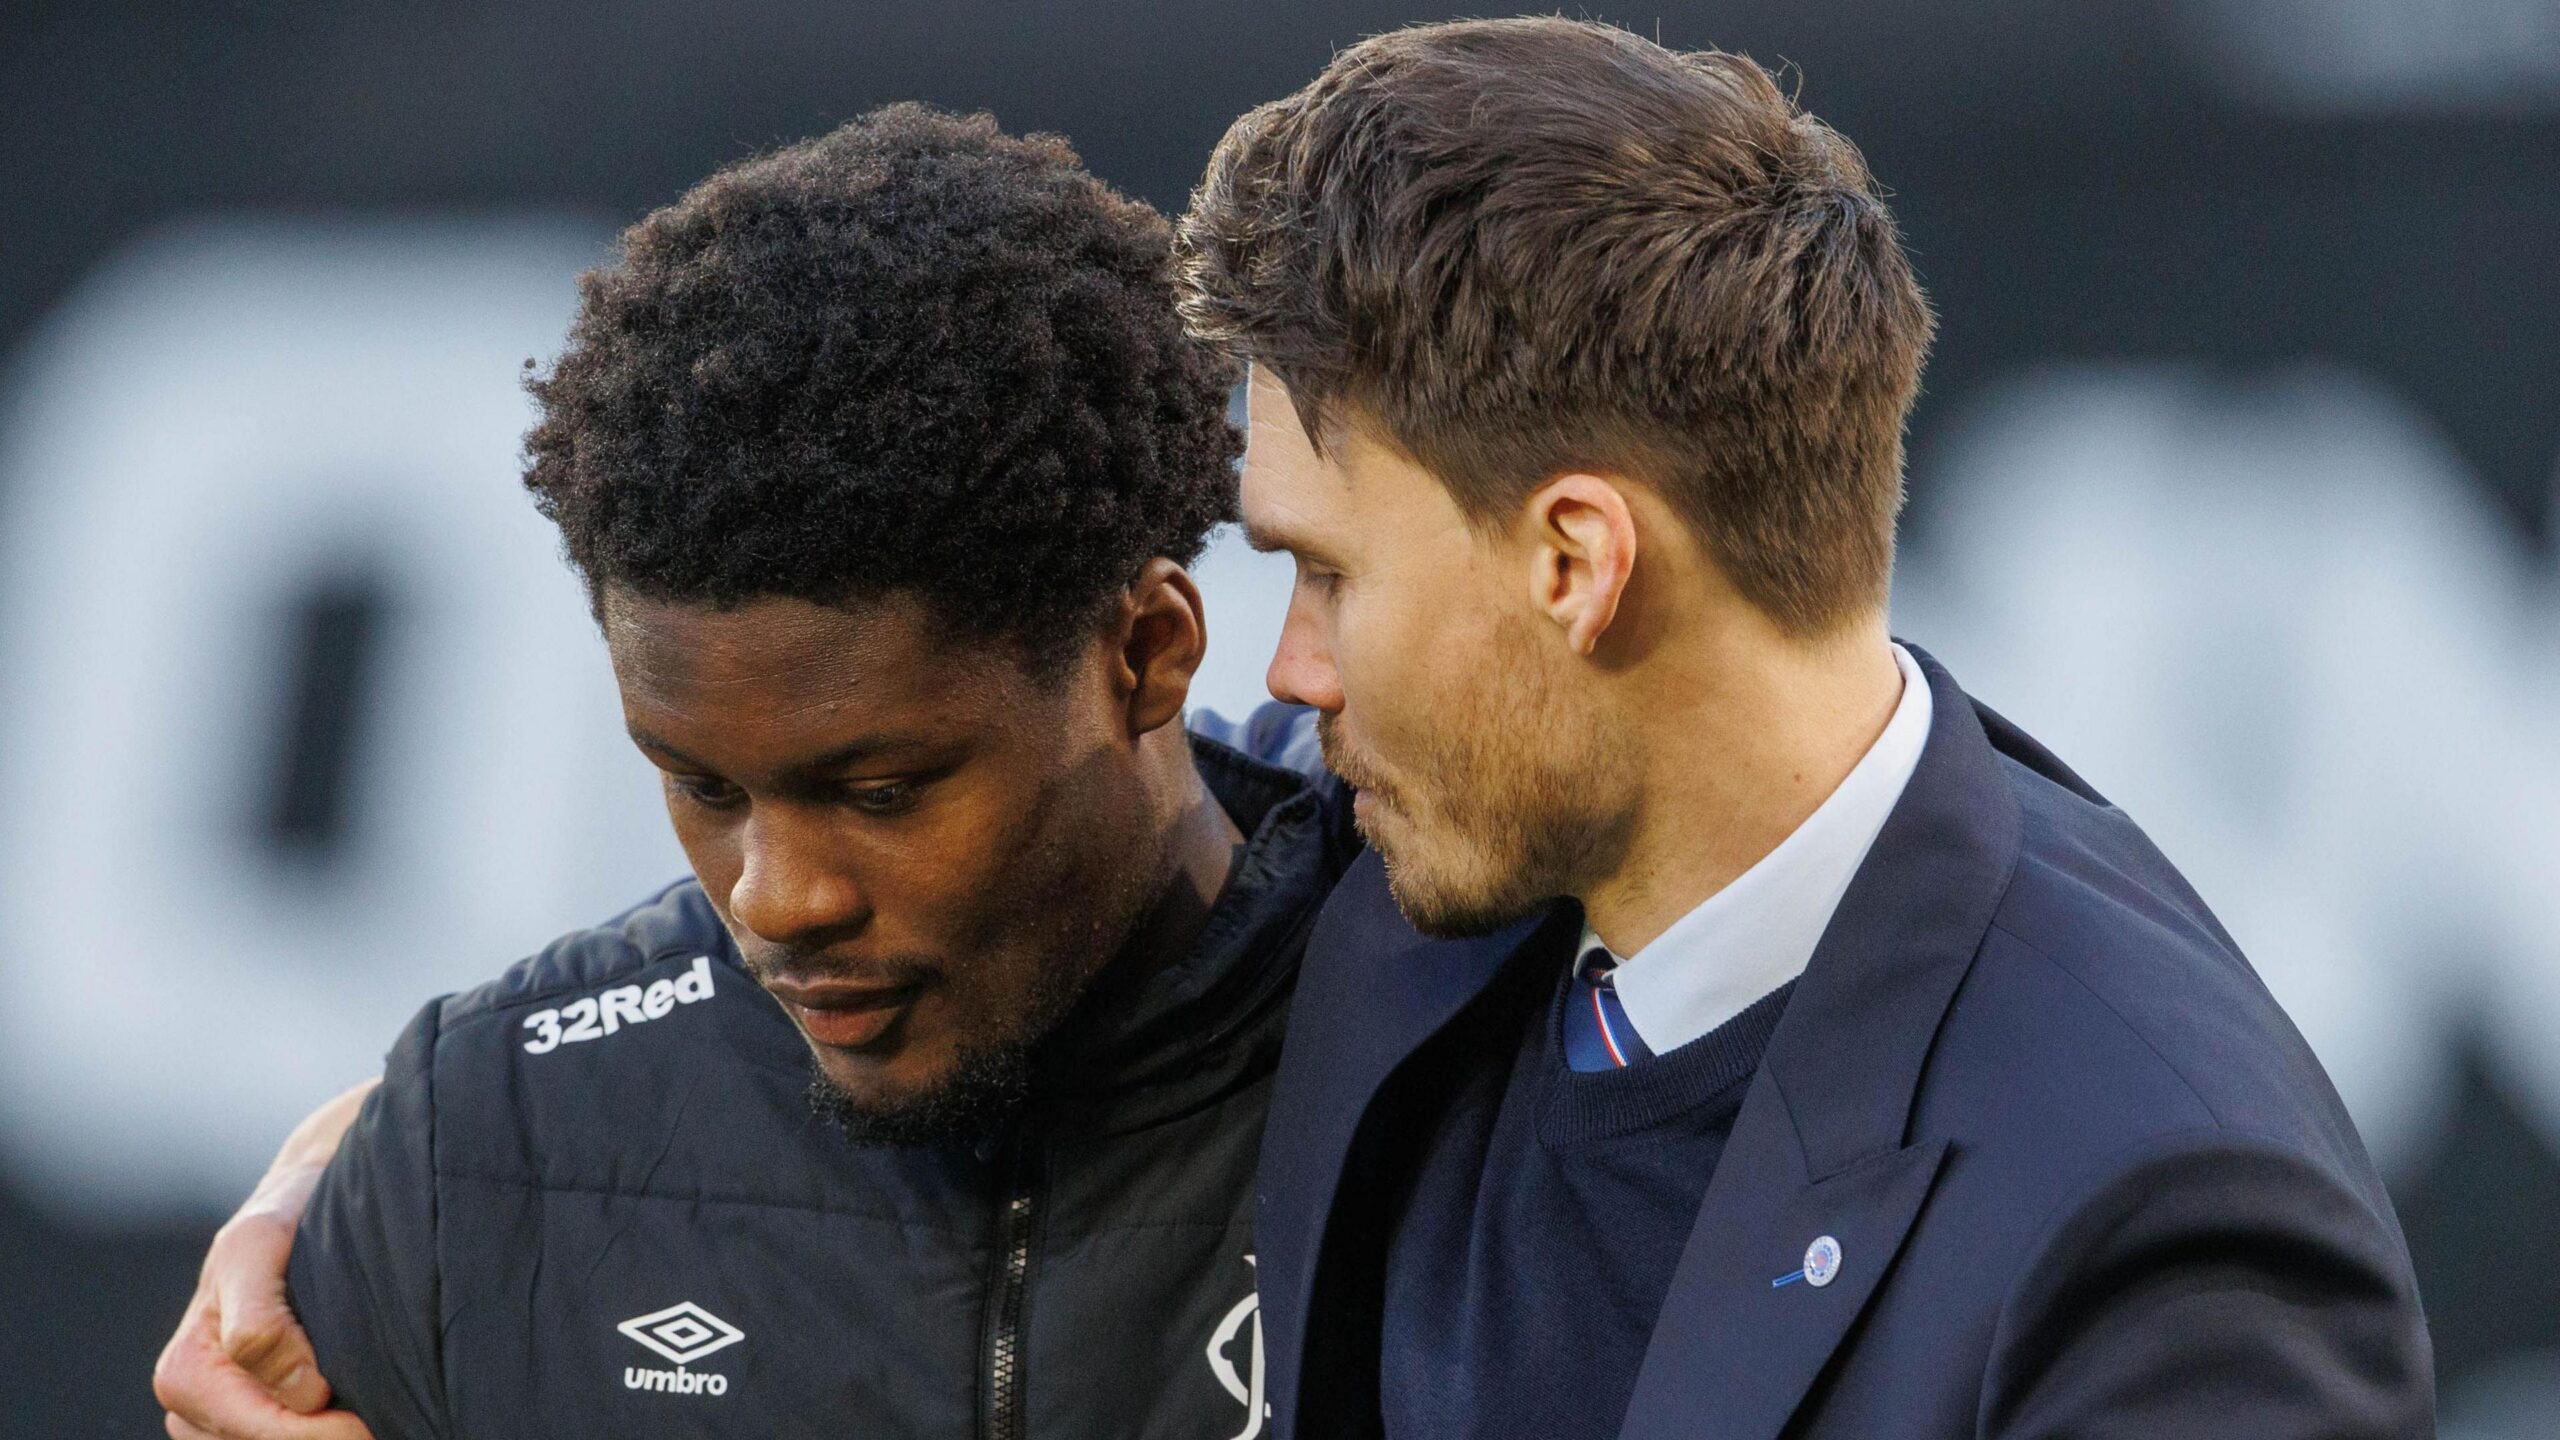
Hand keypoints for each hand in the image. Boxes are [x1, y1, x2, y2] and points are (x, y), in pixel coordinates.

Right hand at [153, 1079, 378, 1439]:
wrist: (293, 1205)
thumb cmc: (277, 1221)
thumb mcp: (257, 1249)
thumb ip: (261, 1322)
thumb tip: (302, 1392)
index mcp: (185, 1373)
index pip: (266, 1429)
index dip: (326, 1430)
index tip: (375, 1417)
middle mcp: (188, 1404)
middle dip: (331, 1433)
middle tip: (391, 1418)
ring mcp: (215, 1418)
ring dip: (327, 1430)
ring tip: (374, 1407)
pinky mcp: (242, 1418)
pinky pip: (287, 1435)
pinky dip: (321, 1426)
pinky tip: (353, 1405)